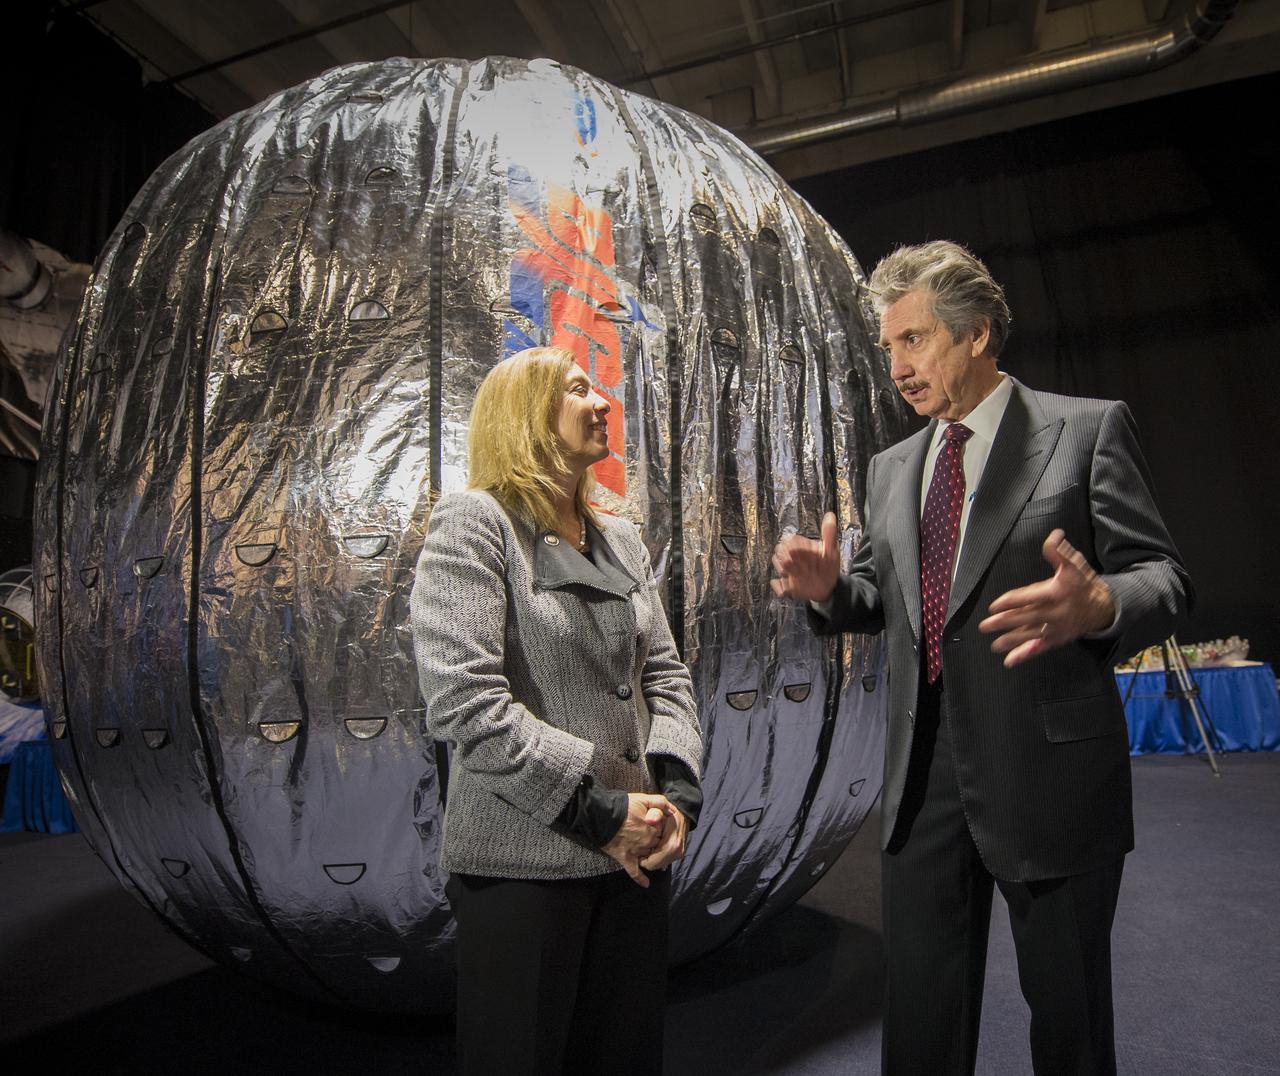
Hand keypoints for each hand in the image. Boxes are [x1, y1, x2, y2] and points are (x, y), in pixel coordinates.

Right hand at [602, 793, 668, 886]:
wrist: (602, 814)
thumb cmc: (623, 806)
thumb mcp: (643, 798)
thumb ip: (660, 802)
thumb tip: (672, 810)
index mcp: (654, 827)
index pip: (664, 832)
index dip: (660, 829)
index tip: (655, 826)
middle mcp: (648, 841)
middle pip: (657, 845)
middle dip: (656, 843)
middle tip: (648, 836)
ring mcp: (637, 851)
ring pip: (649, 858)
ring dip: (650, 857)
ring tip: (646, 852)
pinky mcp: (626, 858)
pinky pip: (634, 872)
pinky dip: (640, 879)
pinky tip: (646, 884)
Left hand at [639, 804, 688, 871]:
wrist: (683, 815)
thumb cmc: (669, 813)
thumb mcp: (661, 808)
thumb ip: (655, 813)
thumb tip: (650, 820)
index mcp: (673, 842)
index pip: (655, 860)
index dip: (644, 861)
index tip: (637, 856)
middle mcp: (678, 850)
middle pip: (657, 865)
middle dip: (647, 862)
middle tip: (639, 856)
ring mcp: (679, 853)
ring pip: (661, 865)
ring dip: (652, 862)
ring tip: (644, 854)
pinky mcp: (678, 854)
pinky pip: (665, 861)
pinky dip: (657, 860)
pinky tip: (652, 852)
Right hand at [771, 512, 839, 602]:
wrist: (829, 588)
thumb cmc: (829, 567)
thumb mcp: (832, 551)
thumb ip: (830, 534)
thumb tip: (830, 515)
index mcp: (802, 547)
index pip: (791, 540)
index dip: (794, 547)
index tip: (800, 555)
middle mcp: (794, 557)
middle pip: (780, 550)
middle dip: (784, 556)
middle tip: (794, 564)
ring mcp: (790, 570)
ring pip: (777, 563)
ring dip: (781, 568)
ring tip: (792, 574)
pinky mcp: (788, 583)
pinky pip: (777, 584)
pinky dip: (779, 587)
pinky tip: (785, 590)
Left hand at [978, 529, 1115, 667]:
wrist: (1103, 607)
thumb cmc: (1083, 582)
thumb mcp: (1073, 563)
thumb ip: (1059, 551)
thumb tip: (1054, 535)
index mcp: (1057, 592)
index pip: (1029, 597)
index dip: (1011, 601)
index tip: (994, 605)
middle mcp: (1056, 612)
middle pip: (1027, 617)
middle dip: (1005, 622)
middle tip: (985, 625)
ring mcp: (1056, 628)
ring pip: (1030, 635)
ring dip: (1011, 641)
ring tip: (993, 645)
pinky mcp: (1057, 639)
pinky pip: (1039, 648)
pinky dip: (1024, 655)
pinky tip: (1009, 661)